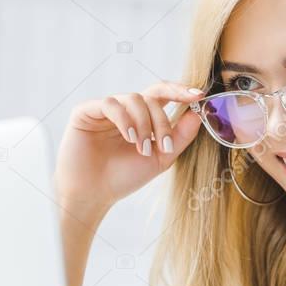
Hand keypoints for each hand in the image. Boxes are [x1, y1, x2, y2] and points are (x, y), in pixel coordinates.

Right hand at [54, 83, 203, 216]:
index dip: (180, 91)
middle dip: (162, 121)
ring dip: (144, 124)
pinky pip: (111, 104)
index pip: (163, 95)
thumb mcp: (161, 157)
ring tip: (141, 148)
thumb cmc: (124, 177)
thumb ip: (181, 136)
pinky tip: (129, 137)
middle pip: (152, 98)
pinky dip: (125, 119)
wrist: (94, 194)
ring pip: (134, 99)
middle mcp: (125, 110)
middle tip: (164, 145)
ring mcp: (105, 109)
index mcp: (142, 118)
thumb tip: (199, 113)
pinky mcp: (86, 111)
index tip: (198, 96)